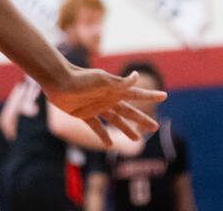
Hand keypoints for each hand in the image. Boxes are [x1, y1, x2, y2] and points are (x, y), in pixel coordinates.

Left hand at [43, 67, 165, 146]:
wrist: (58, 81)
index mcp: (115, 90)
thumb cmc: (81, 78)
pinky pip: (96, 126)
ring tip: (136, 140)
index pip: (137, 94)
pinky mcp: (83, 114)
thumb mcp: (102, 80)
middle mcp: (108, 99)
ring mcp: (96, 107)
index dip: (150, 96)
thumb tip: (137, 77)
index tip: (164, 96)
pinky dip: (102, 135)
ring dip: (126, 129)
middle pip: (129, 111)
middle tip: (155, 127)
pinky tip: (108, 145)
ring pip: (115, 120)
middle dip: (142, 119)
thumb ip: (120, 82)